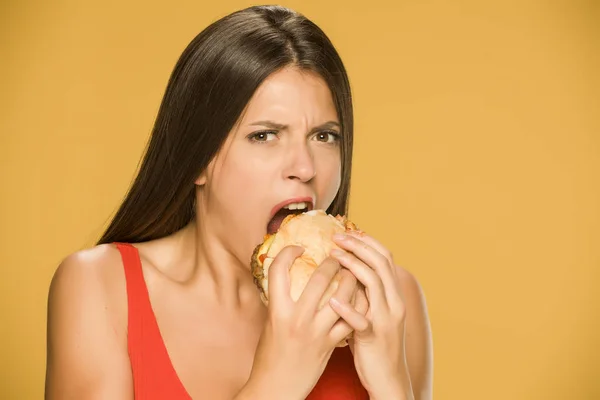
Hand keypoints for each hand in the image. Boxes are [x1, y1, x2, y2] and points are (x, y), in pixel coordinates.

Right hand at [243, 245, 358, 399]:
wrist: (276, 387)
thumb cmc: (270, 355)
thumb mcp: (270, 323)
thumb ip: (280, 301)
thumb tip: (288, 276)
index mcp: (277, 311)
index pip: (279, 270)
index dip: (288, 253)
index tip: (299, 248)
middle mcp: (297, 318)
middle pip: (320, 278)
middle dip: (332, 261)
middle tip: (337, 256)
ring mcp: (317, 332)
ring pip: (343, 296)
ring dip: (350, 279)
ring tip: (352, 271)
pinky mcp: (331, 344)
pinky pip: (351, 318)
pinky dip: (357, 304)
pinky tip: (359, 297)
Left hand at [329, 232, 413, 399]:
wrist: (388, 378)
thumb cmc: (374, 343)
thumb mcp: (374, 312)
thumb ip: (365, 292)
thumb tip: (347, 269)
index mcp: (394, 295)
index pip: (386, 257)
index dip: (368, 241)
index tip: (349, 232)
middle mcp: (394, 303)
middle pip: (380, 263)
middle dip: (358, 245)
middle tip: (336, 236)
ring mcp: (386, 319)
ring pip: (373, 283)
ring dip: (352, 265)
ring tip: (332, 255)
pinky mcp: (374, 337)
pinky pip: (362, 320)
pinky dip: (347, 308)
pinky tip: (333, 300)